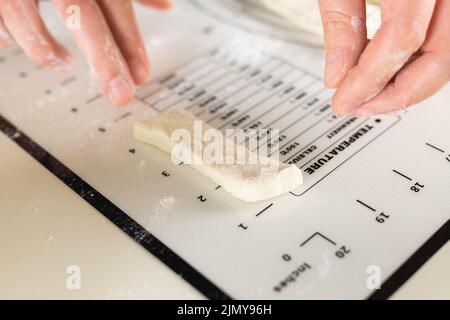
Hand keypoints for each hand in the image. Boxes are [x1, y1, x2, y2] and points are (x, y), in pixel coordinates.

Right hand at [0, 0, 172, 104]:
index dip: (130, 41)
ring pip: (25, 15)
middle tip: (121, 93)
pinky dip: (8, 36)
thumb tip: (164, 6)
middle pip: (80, 13)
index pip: (115, 4)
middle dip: (104, 58)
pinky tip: (17, 44)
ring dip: (46, 48)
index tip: (141, 75)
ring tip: (64, 62)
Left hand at [319, 0, 449, 115]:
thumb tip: (337, 76)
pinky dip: (414, 61)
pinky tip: (381, 68)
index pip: (402, 39)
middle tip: (359, 107)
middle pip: (440, 55)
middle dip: (397, 94)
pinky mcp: (445, 3)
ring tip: (365, 93)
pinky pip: (442, 40)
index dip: (370, 80)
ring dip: (406, 81)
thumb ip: (341, 22)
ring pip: (445, 53)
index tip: (344, 102)